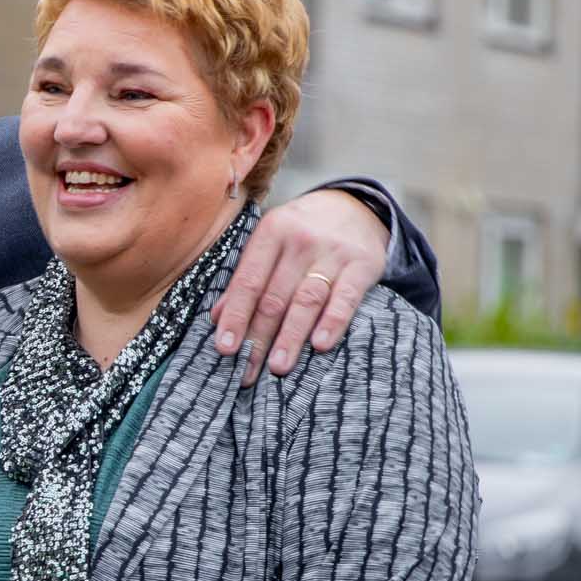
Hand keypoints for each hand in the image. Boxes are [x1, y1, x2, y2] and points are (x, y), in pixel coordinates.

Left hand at [213, 188, 390, 385]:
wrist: (357, 207)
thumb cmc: (303, 233)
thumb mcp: (272, 243)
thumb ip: (246, 277)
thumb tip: (217, 317)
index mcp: (272, 232)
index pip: (248, 281)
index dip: (236, 316)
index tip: (225, 348)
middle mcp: (300, 240)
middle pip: (275, 297)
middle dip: (259, 338)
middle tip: (248, 373)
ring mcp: (333, 252)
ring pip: (306, 300)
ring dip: (290, 337)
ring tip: (278, 367)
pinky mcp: (363, 264)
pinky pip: (345, 298)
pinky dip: (332, 322)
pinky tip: (320, 345)